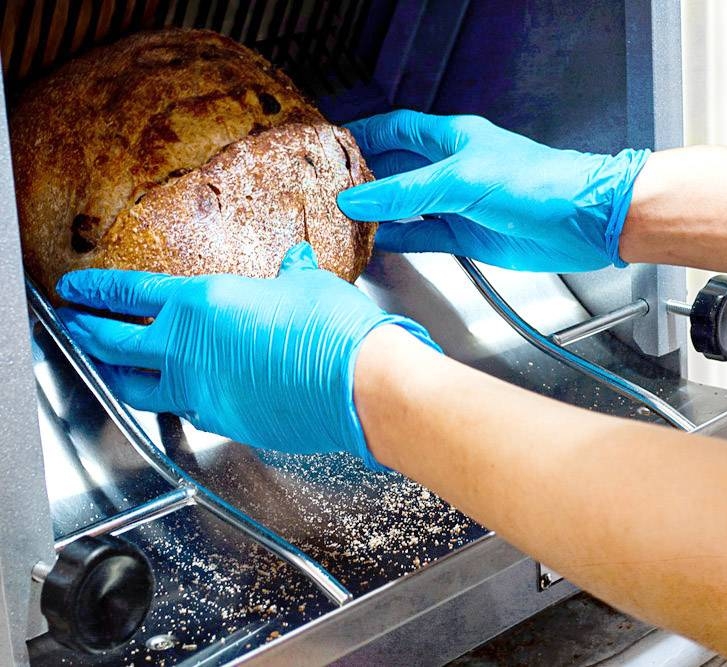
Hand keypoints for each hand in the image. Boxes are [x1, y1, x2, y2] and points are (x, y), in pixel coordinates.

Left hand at [56, 242, 437, 469]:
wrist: (360, 384)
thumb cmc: (336, 330)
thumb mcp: (309, 287)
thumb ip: (290, 276)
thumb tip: (294, 262)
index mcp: (203, 304)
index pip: (130, 294)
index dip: (96, 290)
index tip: (76, 289)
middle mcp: (190, 350)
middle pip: (114, 345)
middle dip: (86, 333)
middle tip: (72, 325)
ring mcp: (203, 392)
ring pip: (139, 390)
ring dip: (117, 376)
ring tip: (110, 368)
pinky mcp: (225, 423)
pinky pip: (186, 412)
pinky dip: (175, 402)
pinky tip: (182, 397)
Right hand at [337, 110, 648, 271]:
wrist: (583, 221)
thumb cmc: (538, 184)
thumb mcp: (463, 180)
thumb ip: (409, 191)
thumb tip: (361, 197)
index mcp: (454, 140)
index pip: (397, 129)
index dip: (365, 135)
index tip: (332, 146)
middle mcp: (455, 168)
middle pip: (398, 168)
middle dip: (365, 177)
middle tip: (330, 188)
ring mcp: (461, 203)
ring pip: (409, 206)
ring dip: (380, 212)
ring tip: (345, 218)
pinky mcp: (470, 235)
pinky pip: (426, 236)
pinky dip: (402, 239)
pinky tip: (381, 242)